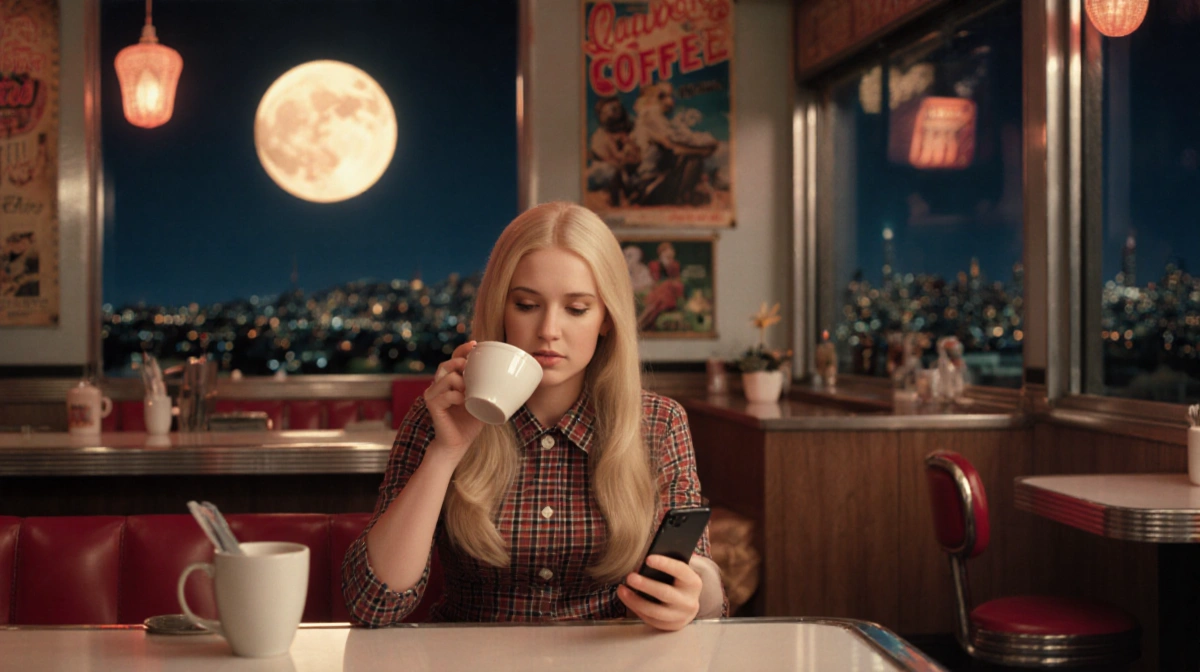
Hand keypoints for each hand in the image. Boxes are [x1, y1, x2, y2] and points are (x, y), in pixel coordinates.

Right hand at [422, 340, 484, 464]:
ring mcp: (433, 394)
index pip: (453, 358)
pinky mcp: (432, 405)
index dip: (462, 349)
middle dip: (460, 362)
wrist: (458, 444)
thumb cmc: (471, 423)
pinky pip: (444, 395)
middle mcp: (439, 385)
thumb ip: (492, 390)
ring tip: (469, 391)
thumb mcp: (484, 402)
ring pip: (446, 377)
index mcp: (451, 381)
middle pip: (446, 364)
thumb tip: (516, 379)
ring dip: (460, 381)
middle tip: (471, 368)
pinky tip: (463, 401)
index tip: (475, 344)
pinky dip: (455, 396)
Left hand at [617, 554, 702, 631]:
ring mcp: (680, 616)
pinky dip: (636, 608)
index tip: (648, 558)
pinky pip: (650, 619)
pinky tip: (626, 598)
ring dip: (635, 600)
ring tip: (622, 589)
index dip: (664, 564)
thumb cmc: (678, 582)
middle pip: (665, 593)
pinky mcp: (670, 626)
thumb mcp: (678, 573)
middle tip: (630, 577)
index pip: (680, 571)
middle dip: (646, 585)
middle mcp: (689, 601)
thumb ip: (666, 566)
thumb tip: (643, 561)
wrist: (688, 605)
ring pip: (655, 611)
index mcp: (693, 583)